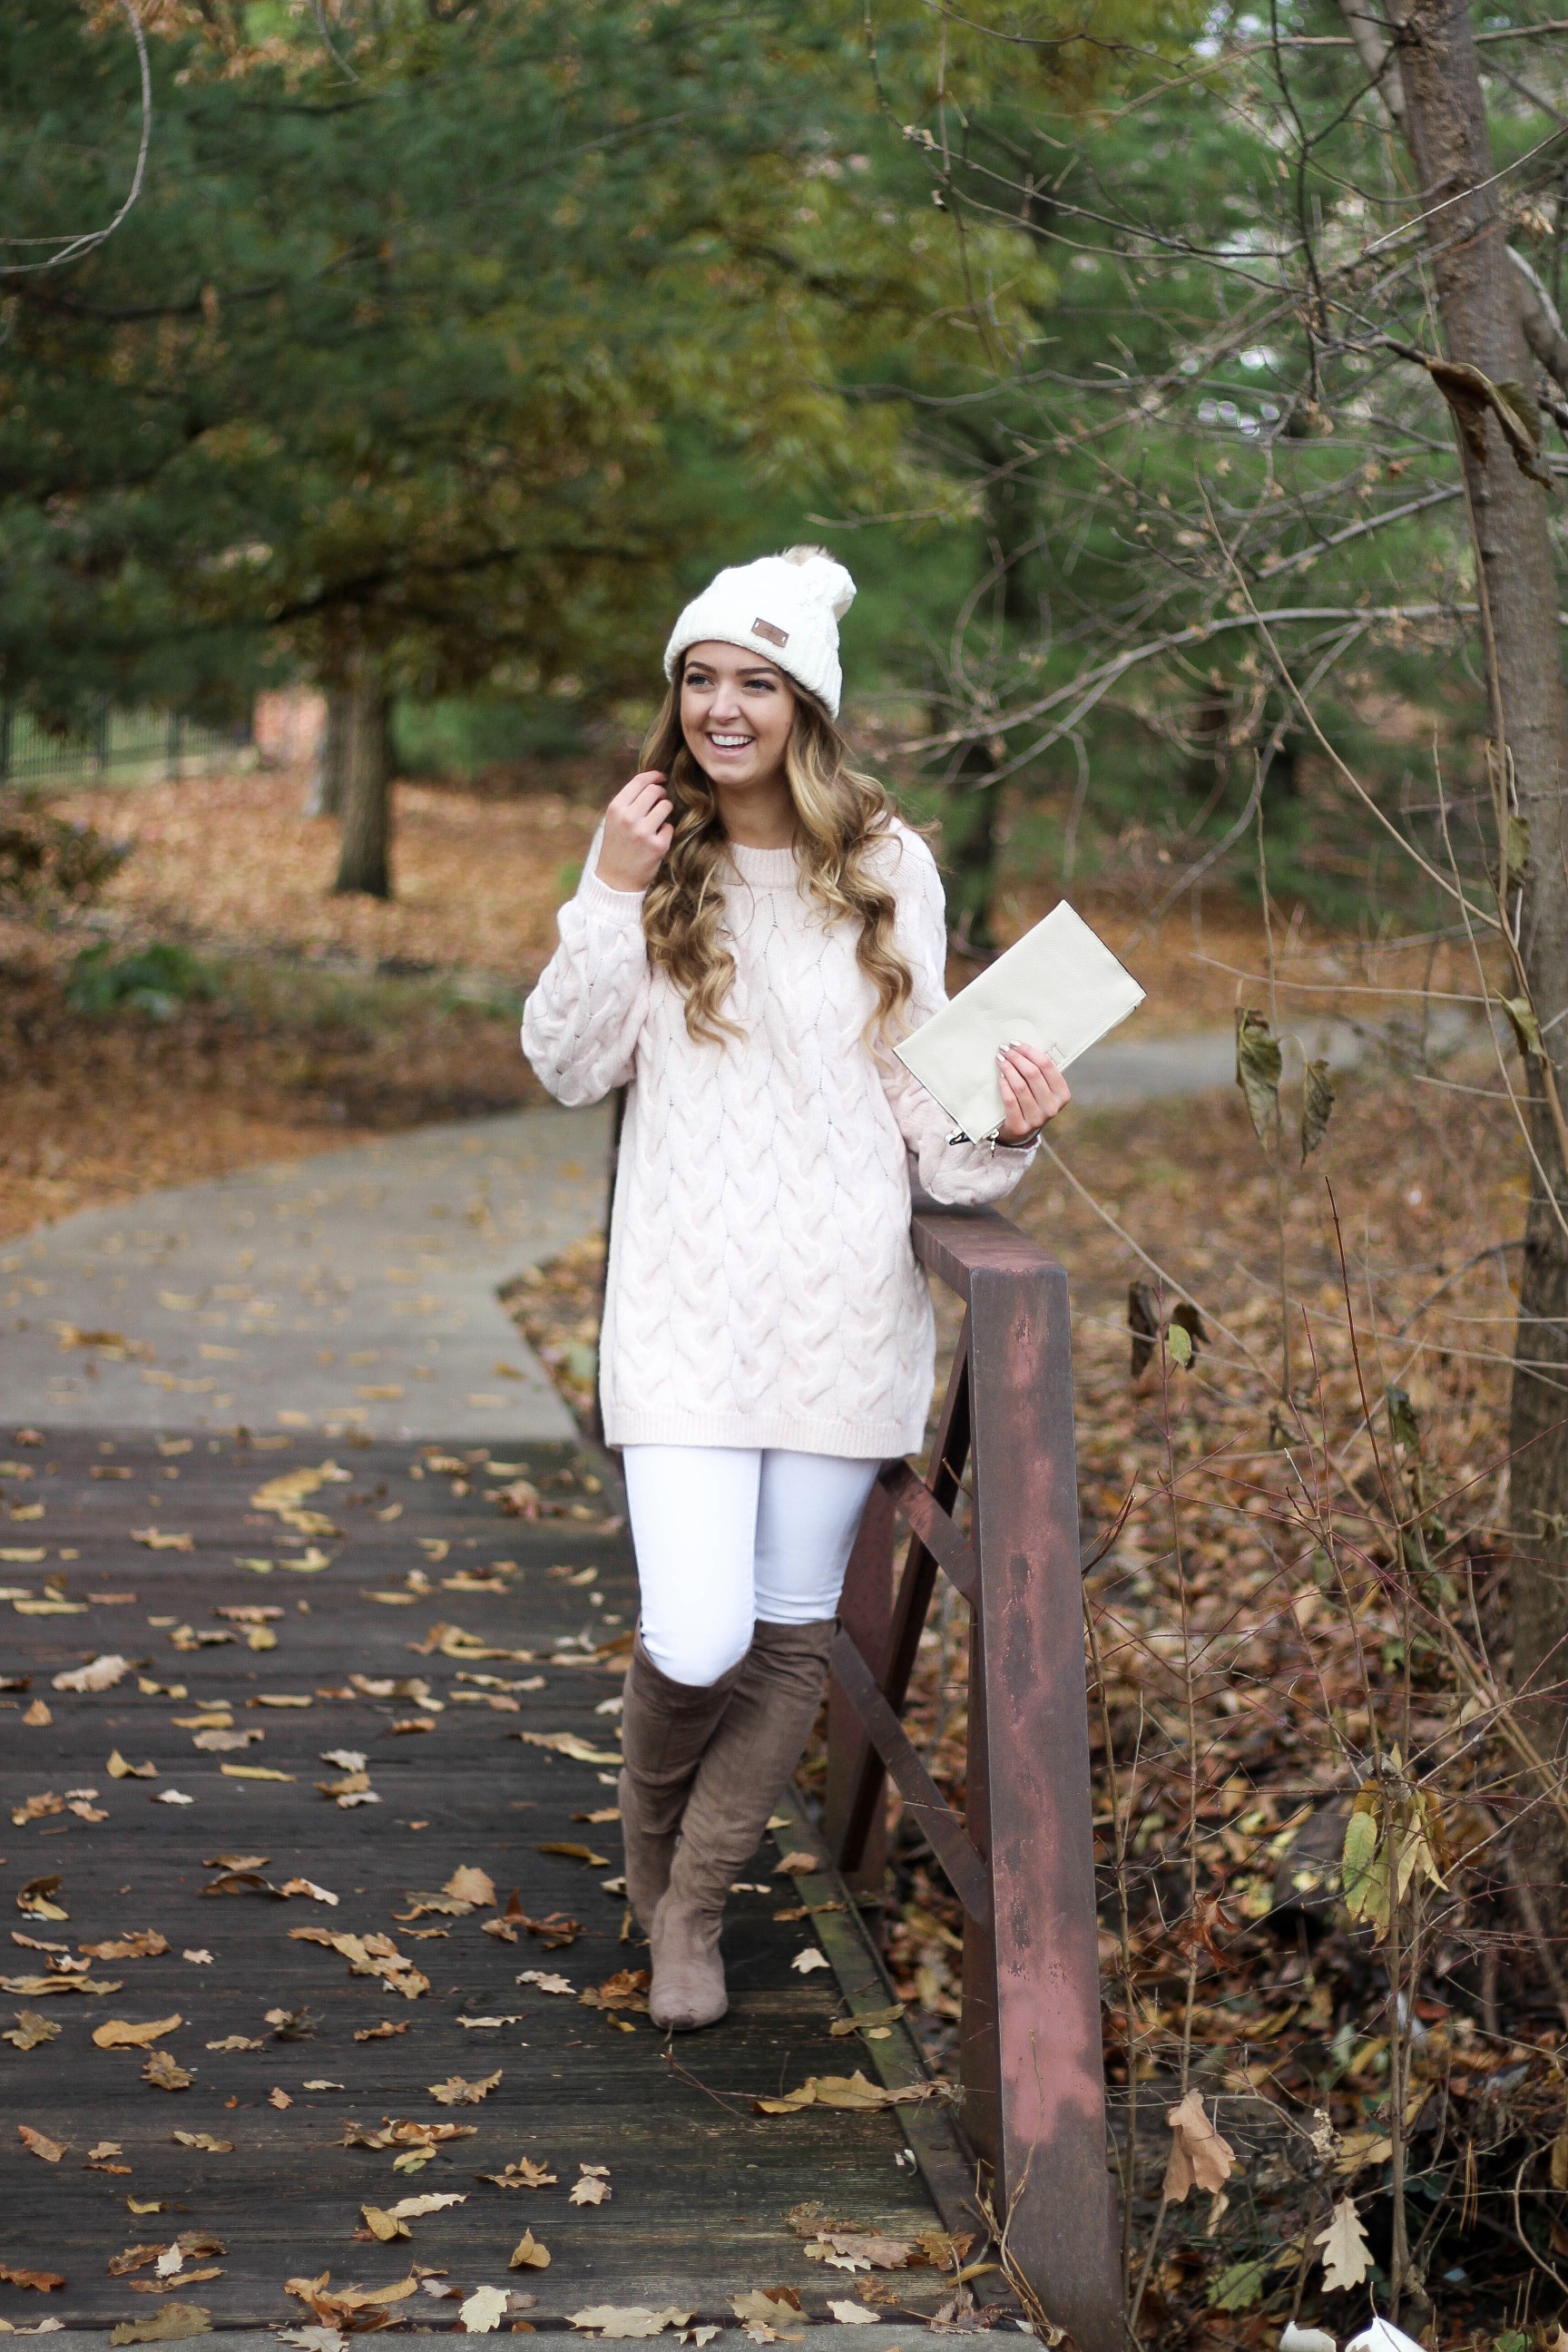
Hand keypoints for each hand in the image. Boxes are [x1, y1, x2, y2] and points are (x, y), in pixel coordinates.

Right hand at [596, 770, 672, 892]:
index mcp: (616, 808)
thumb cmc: (617, 846)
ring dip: (665, 811)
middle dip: (661, 793)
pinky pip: (670, 827)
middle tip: (660, 801)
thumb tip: (654, 781)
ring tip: (656, 822)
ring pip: (666, 806)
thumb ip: (630, 801)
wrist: (615, 880)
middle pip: (655, 791)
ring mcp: (644, 832)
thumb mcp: (614, 820)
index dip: (654, 775)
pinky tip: (655, 841)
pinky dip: (665, 832)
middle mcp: (628, 818)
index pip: (639, 781)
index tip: (662, 777)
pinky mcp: (658, 846)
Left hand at [996, 1041, 1069, 1144]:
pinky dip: (1004, 1086)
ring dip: (1008, 1069)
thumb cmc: (1031, 1102)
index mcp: (1062, 1094)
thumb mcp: (1042, 1089)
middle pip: (1033, 1074)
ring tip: (1000, 1059)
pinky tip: (1000, 1077)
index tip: (1015, 1043)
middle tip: (1004, 1049)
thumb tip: (1021, 1046)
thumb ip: (1039, 1072)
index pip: (1047, 1066)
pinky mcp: (1020, 1127)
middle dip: (1017, 1058)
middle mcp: (1052, 1108)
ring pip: (1021, 1086)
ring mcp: (1037, 1119)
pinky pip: (1010, 1101)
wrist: (1019, 1132)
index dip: (1030, 1052)